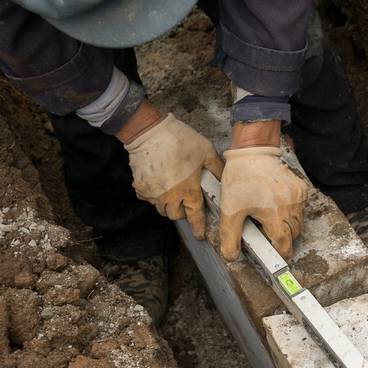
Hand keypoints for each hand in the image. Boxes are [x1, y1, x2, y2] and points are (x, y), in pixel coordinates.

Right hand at [121, 112, 225, 239]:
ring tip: (175, 194)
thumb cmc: (180, 139)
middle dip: (183, 213)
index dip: (199, 227)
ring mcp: (153, 192)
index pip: (195, 215)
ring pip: (161, 209)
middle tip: (187, 204)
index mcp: (188, 188)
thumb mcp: (206, 151)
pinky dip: (154, 197)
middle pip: (176, 215)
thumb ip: (218, 168)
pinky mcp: (140, 186)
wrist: (150, 131)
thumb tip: (227, 180)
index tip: (200, 236)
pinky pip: (147, 199)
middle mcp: (169, 195)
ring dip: (169, 206)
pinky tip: (160, 185)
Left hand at [219, 146, 308, 259]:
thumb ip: (230, 236)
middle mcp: (291, 207)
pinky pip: (300, 209)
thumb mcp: (230, 209)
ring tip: (267, 217)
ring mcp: (298, 197)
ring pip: (298, 223)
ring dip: (287, 226)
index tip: (282, 263)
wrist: (253, 152)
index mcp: (274, 214)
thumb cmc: (241, 179)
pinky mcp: (301, 188)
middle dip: (282, 239)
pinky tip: (275, 205)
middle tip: (264, 233)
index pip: (284, 244)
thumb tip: (231, 256)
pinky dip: (291, 213)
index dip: (283, 256)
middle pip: (293, 235)